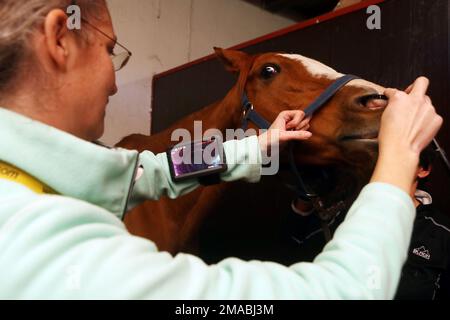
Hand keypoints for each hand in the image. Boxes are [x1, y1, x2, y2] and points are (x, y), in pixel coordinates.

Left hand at [257, 110, 311, 154]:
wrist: (265, 147)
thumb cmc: (270, 139)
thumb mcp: (284, 136)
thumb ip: (297, 135)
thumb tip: (309, 134)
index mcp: (286, 114)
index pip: (301, 113)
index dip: (297, 121)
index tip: (289, 127)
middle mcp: (290, 118)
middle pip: (305, 118)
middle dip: (300, 126)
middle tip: (290, 131)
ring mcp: (293, 125)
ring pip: (305, 124)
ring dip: (300, 131)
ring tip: (290, 135)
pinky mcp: (294, 131)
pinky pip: (304, 130)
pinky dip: (301, 134)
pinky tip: (292, 137)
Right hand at [371, 77, 442, 191]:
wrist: (401, 149)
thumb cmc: (390, 136)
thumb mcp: (384, 116)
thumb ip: (391, 105)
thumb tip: (390, 101)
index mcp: (399, 98)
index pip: (394, 90)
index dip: (391, 93)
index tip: (391, 96)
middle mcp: (416, 100)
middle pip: (421, 82)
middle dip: (415, 87)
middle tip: (410, 94)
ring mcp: (428, 108)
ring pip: (427, 101)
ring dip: (420, 107)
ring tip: (412, 119)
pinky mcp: (437, 118)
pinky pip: (433, 114)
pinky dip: (427, 119)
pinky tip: (418, 126)